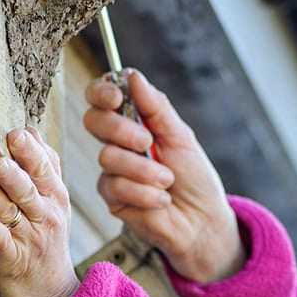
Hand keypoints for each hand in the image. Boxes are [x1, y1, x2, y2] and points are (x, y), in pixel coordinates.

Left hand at [0, 128, 79, 296]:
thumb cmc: (47, 242)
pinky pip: (1, 240)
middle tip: (2, 144)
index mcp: (56, 197)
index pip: (46, 166)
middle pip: (30, 184)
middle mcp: (46, 215)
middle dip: (17, 163)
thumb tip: (31, 130)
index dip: (32, 148)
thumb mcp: (56, 204)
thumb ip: (45, 169)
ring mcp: (30, 238)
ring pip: (12, 207)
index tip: (16, 131)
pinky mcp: (13, 260)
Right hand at [84, 70, 245, 283]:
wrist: (202, 220)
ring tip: (167, 180)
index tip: (116, 96)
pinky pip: (114, 187)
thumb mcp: (181, 136)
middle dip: (120, 129)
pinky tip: (162, 200)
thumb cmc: (194, 177)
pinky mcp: (112, 199)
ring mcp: (113, 171)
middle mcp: (118, 143)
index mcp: (134, 122)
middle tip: (147, 142)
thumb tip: (132, 75)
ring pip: (107, 157)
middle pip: (94, 121)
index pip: (103, 98)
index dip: (101, 91)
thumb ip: (155, 107)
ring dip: (143, 169)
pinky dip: (144, 192)